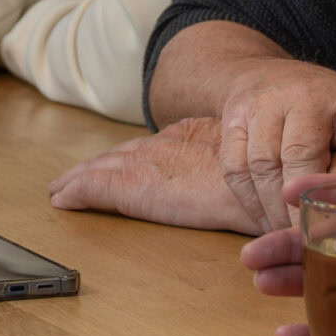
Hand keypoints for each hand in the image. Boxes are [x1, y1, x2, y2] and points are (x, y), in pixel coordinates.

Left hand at [48, 118, 263, 232]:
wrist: (268, 177)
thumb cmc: (272, 181)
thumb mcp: (257, 169)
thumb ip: (246, 175)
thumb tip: (257, 191)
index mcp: (195, 137)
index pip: (156, 146)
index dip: (134, 155)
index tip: (120, 162)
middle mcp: (168, 144)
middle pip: (125, 154)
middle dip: (101, 164)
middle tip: (74, 176)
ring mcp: (150, 163)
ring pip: (105, 168)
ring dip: (82, 177)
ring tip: (62, 186)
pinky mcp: (136, 187)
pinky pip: (96, 187)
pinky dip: (77, 191)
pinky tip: (62, 198)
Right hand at [212, 58, 335, 234]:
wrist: (268, 77)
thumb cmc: (331, 116)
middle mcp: (309, 94)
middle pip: (301, 151)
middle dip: (304, 200)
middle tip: (312, 237)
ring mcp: (267, 103)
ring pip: (264, 163)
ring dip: (274, 209)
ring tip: (287, 237)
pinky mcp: (235, 117)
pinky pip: (235, 168)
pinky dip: (249, 202)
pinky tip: (264, 223)